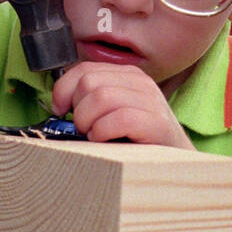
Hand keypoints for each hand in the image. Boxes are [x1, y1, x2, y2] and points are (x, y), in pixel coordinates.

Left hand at [51, 62, 194, 148]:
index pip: (83, 69)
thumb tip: (56, 104)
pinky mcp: (156, 122)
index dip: (63, 90)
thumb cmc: (136, 142)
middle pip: (88, 83)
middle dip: (78, 110)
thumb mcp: (112, 114)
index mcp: (127, 76)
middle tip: (85, 130)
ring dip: (89, 122)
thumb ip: (91, 102)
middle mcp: (140, 82)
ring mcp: (150, 100)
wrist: (176, 163)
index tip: (60, 110)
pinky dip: (103, 132)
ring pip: (100, 98)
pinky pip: (118, 118)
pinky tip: (106, 141)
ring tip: (96, 137)